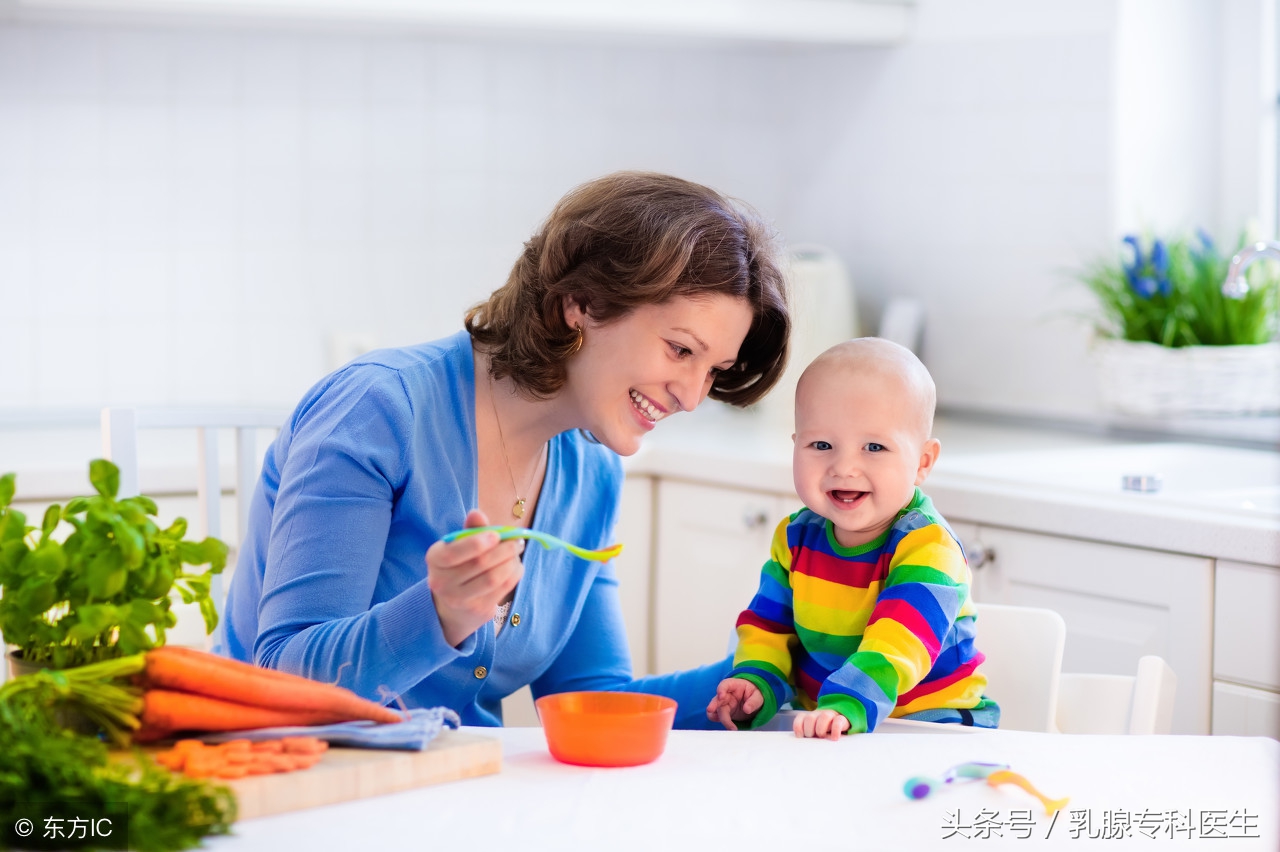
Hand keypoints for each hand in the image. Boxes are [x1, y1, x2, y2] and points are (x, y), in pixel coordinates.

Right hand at [425, 509, 524, 646]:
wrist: (454, 606)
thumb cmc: (460, 566)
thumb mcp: (460, 545)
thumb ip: (470, 529)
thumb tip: (477, 514)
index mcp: (434, 559)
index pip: (453, 552)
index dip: (478, 542)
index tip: (497, 535)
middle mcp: (442, 582)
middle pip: (479, 564)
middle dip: (504, 549)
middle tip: (518, 541)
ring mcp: (459, 599)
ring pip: (493, 578)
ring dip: (512, 562)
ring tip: (517, 552)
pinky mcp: (478, 610)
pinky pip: (502, 589)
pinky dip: (515, 574)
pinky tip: (516, 566)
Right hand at [705, 678, 763, 730]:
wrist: (752, 701)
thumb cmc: (753, 694)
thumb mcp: (758, 696)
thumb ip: (753, 702)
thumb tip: (746, 709)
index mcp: (733, 685)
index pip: (724, 684)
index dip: (721, 689)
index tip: (721, 696)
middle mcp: (726, 695)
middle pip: (717, 699)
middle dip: (713, 705)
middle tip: (710, 710)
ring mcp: (723, 704)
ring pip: (716, 711)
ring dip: (720, 718)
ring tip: (731, 728)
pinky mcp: (724, 713)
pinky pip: (717, 717)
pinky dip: (720, 722)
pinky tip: (729, 727)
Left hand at [792, 709, 849, 740]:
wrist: (840, 722)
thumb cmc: (824, 730)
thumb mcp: (813, 732)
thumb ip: (807, 735)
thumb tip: (802, 744)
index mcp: (810, 717)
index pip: (800, 717)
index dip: (798, 727)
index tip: (801, 737)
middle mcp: (819, 714)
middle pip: (810, 718)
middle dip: (809, 730)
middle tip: (812, 737)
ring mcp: (830, 715)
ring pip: (824, 716)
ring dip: (821, 729)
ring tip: (822, 737)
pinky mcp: (842, 719)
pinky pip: (838, 721)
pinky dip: (835, 730)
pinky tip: (834, 738)